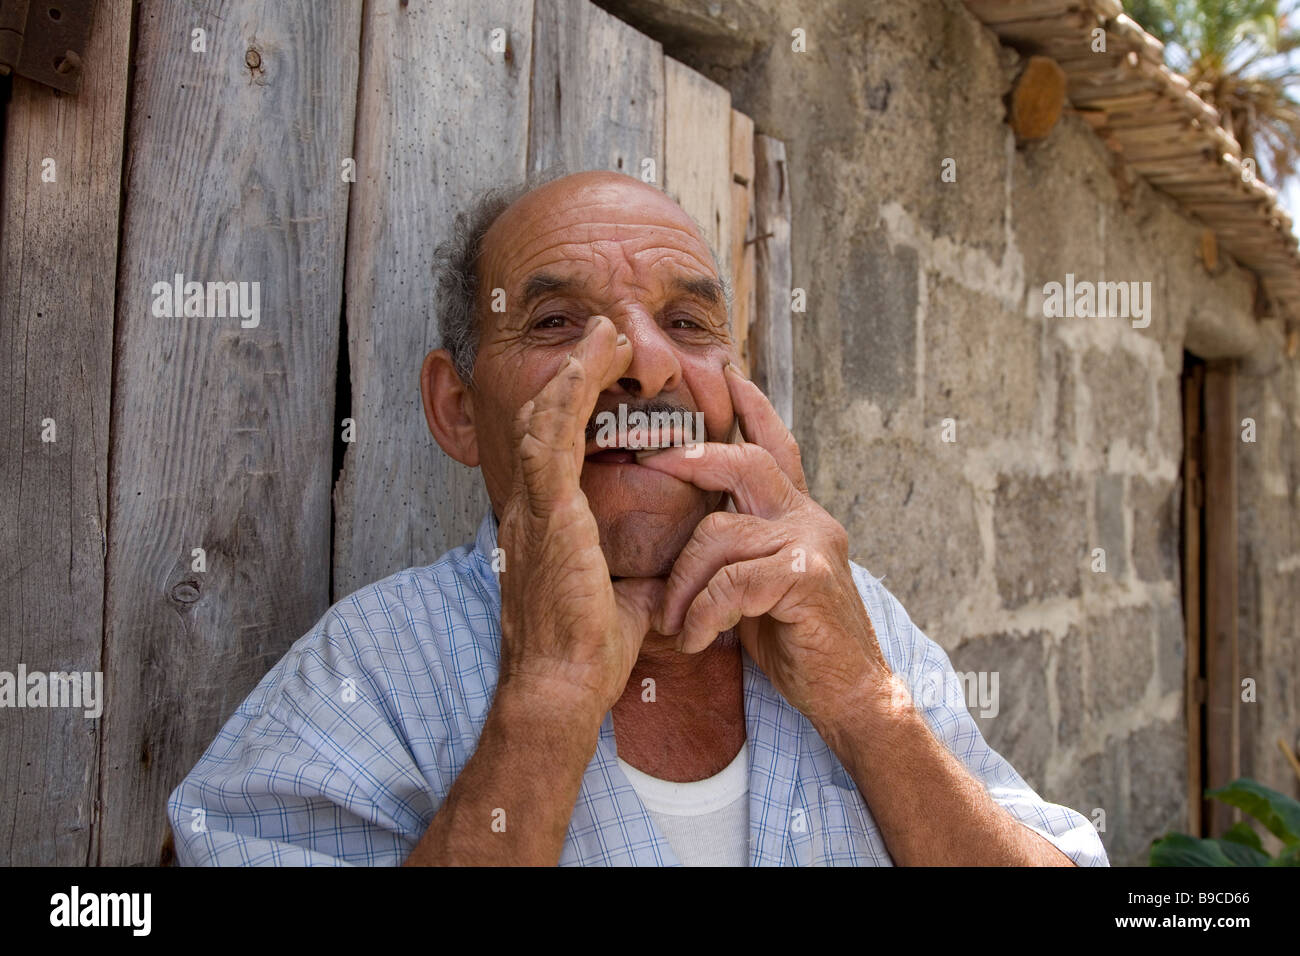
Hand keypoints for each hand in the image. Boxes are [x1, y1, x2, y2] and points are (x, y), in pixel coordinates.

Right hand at [495, 315, 666, 718]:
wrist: (563, 687)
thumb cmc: (588, 655)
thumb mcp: (623, 603)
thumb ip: (639, 577)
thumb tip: (669, 575)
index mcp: (545, 528)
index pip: (554, 451)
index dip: (574, 409)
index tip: (604, 379)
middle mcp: (530, 510)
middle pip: (541, 422)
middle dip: (571, 376)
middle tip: (603, 338)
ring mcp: (533, 508)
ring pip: (543, 417)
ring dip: (573, 370)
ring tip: (603, 334)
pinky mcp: (547, 512)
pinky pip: (553, 435)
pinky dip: (571, 391)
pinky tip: (593, 360)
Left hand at [639, 363, 891, 731]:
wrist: (851, 694)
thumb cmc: (799, 642)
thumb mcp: (762, 585)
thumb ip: (739, 549)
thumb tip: (690, 531)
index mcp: (796, 515)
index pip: (774, 446)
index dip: (751, 408)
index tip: (726, 371)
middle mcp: (808, 518)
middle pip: (744, 462)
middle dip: (690, 457)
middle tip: (644, 460)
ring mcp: (811, 545)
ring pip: (720, 531)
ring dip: (682, 581)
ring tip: (674, 621)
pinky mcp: (806, 579)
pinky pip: (731, 581)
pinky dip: (703, 613)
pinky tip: (697, 640)